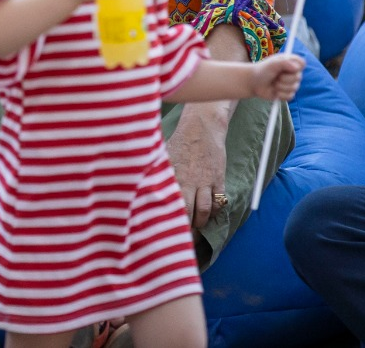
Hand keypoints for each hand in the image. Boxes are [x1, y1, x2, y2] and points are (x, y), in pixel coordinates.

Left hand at [168, 105, 229, 228]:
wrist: (202, 128)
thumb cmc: (179, 143)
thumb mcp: (164, 157)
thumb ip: (158, 176)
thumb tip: (145, 193)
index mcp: (172, 176)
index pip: (168, 204)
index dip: (167, 219)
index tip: (164, 230)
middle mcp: (188, 181)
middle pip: (187, 211)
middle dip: (185, 227)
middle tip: (182, 236)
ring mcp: (205, 181)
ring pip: (204, 210)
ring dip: (200, 222)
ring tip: (196, 226)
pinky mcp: (219, 179)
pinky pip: (218, 202)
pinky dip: (214, 212)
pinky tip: (208, 214)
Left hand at [251, 54, 303, 100]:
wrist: (254, 83)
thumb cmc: (263, 70)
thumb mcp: (272, 64)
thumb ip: (284, 63)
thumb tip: (297, 68)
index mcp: (291, 62)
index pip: (302, 63)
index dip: (297, 66)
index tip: (287, 67)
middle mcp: (293, 73)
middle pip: (298, 77)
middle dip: (284, 78)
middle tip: (275, 76)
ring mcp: (291, 84)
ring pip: (294, 88)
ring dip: (280, 86)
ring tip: (273, 83)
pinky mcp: (288, 94)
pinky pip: (290, 96)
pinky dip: (281, 95)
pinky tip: (275, 91)